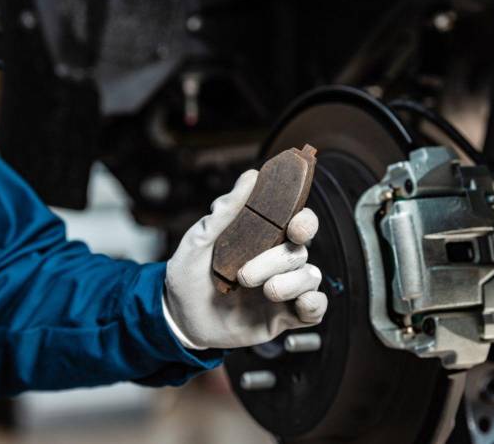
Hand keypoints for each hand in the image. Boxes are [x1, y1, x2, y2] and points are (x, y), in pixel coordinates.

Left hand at [163, 169, 326, 349]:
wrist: (178, 318)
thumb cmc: (188, 275)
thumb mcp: (199, 240)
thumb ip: (226, 210)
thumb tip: (250, 177)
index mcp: (262, 239)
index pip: (298, 223)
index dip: (305, 222)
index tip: (295, 227)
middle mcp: (277, 262)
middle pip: (301, 251)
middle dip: (278, 260)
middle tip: (247, 274)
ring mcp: (283, 289)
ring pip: (310, 277)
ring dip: (290, 283)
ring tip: (263, 291)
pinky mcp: (284, 316)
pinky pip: (315, 309)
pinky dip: (313, 305)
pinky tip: (297, 305)